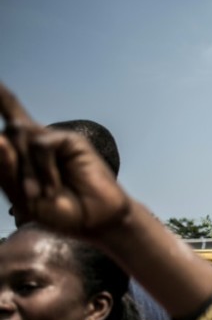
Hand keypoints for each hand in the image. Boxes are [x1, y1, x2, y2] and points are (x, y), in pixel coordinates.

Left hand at [0, 81, 130, 234]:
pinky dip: (43, 167)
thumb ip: (6, 169)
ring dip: (26, 171)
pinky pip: (42, 144)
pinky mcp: (70, 139)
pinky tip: (53, 185)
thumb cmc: (60, 211)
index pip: (7, 125)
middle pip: (8, 132)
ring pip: (20, 137)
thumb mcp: (22, 196)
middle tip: (30, 194)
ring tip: (40, 193)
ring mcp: (53, 139)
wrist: (93, 221)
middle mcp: (34, 142)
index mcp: (20, 156)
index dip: (2, 98)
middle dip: (12, 162)